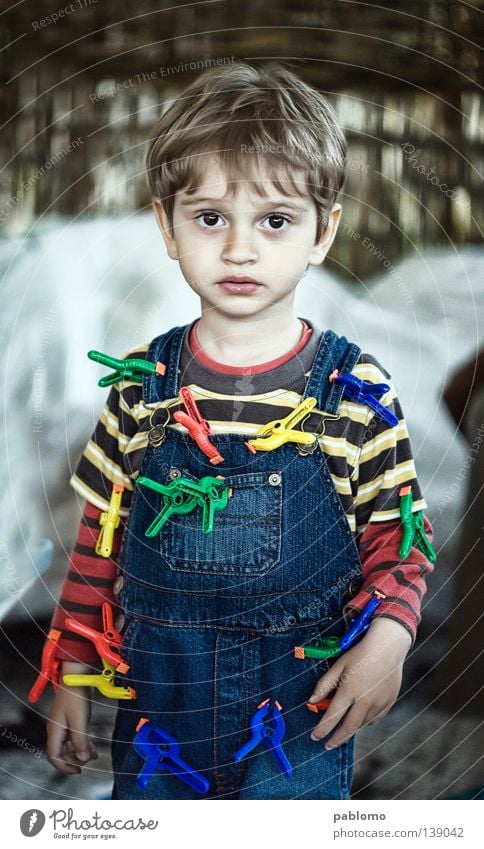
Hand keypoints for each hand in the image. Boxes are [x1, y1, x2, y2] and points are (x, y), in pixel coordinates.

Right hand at [46, 662, 97, 774]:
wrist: (76, 676)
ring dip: (79, 753)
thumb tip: (83, 759)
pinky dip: (82, 744)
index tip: (79, 770)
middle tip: (88, 761)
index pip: (54, 756)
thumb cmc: (76, 696)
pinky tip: (93, 748)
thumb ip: (80, 741)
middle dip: (74, 760)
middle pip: (60, 754)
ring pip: (68, 746)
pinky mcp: (69, 720)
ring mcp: (62, 724)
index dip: (65, 767)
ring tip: (94, 755)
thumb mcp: (80, 720)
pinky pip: (73, 738)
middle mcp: (56, 729)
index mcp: (54, 730)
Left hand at [308, 617, 411, 748]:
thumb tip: (312, 701)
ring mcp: (379, 703)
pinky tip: (360, 718)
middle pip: (348, 727)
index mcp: (349, 690)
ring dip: (350, 729)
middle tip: (328, 745)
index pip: (332, 717)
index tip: (315, 737)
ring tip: (342, 729)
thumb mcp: (338, 666)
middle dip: (336, 739)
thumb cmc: (360, 654)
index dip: (322, 730)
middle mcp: (365, 700)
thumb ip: (324, 685)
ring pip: (362, 724)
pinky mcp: (389, 703)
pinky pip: (375, 719)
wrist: (388, 647)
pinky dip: (365, 722)